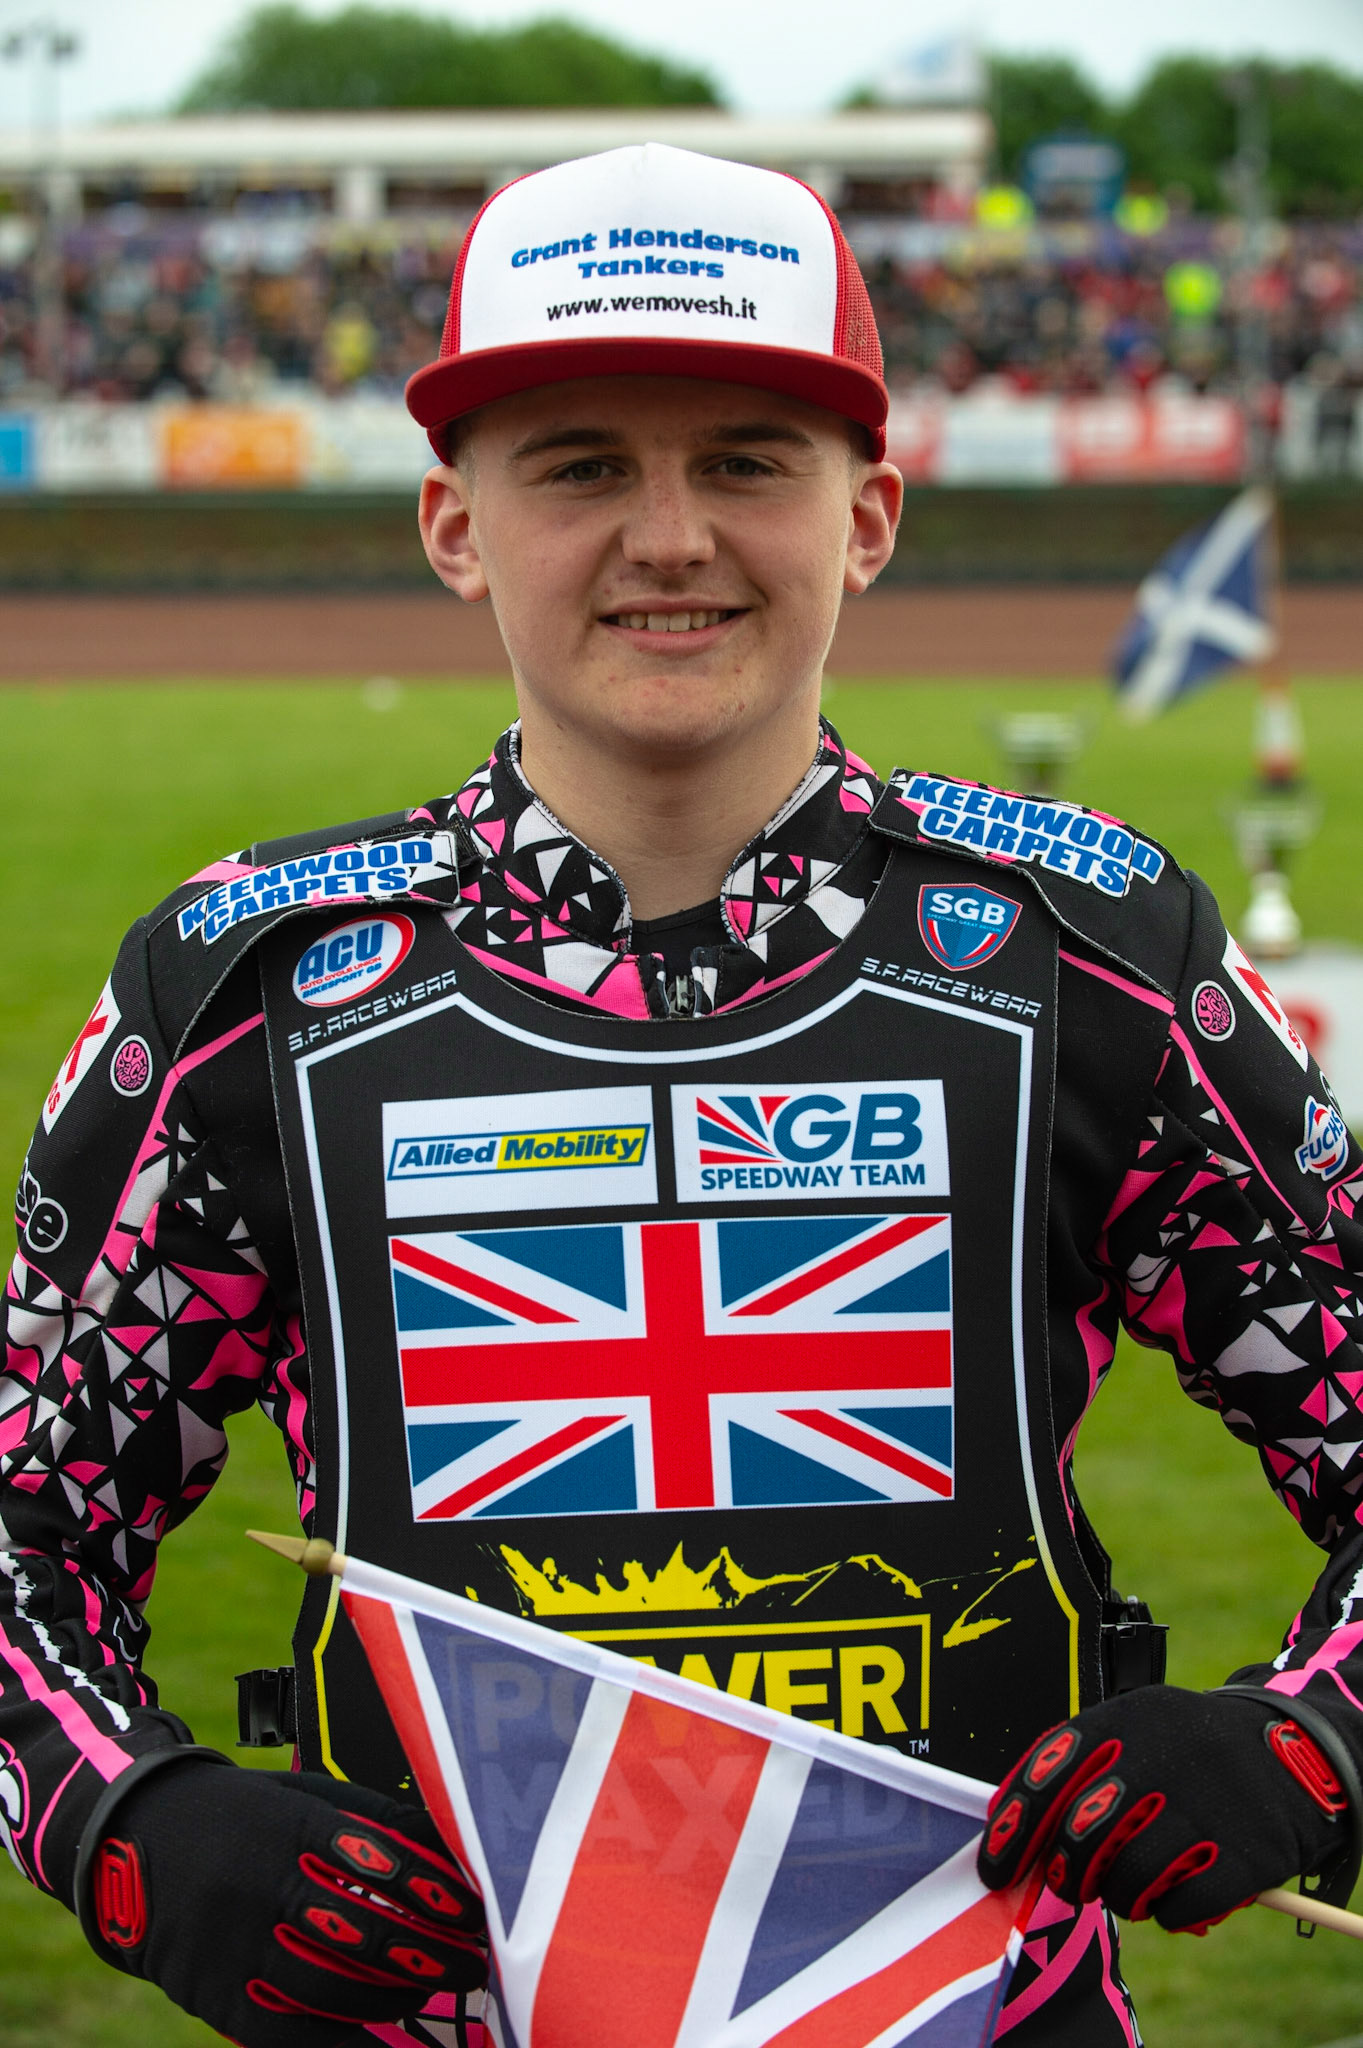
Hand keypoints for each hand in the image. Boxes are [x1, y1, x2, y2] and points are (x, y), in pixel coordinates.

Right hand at [81, 1759, 486, 2044]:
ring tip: (431, 1989)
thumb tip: (444, 1844)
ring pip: (331, 1985)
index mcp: (291, 1827)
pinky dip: (341, 2039)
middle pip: (362, 1929)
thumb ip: (370, 1818)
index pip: (378, 1861)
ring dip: (393, 1995)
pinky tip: (380, 2037)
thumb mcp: (302, 1795)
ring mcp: (239, 1945)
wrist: (135, 1843)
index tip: (473, 1909)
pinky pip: (288, 2030)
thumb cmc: (242, 1816)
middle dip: (427, 1951)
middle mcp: (265, 1885)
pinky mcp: (218, 1995)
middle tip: (469, 1960)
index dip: (433, 1890)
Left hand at [977, 1686, 1347, 1933]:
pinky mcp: (1243, 1854)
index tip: (994, 1868)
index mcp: (1123, 1722)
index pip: (1046, 1774)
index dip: (1012, 1828)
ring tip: (1129, 1884)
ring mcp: (1203, 1807)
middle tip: (1068, 1884)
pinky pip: (1179, 1908)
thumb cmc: (1187, 1748)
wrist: (1290, 1750)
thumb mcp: (1135, 1728)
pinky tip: (1175, 1892)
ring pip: (1126, 1880)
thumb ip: (1079, 1768)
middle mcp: (1158, 1760)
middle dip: (1064, 1874)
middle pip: (1081, 1837)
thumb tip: (1011, 1829)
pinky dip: (1168, 1912)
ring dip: (1118, 1896)